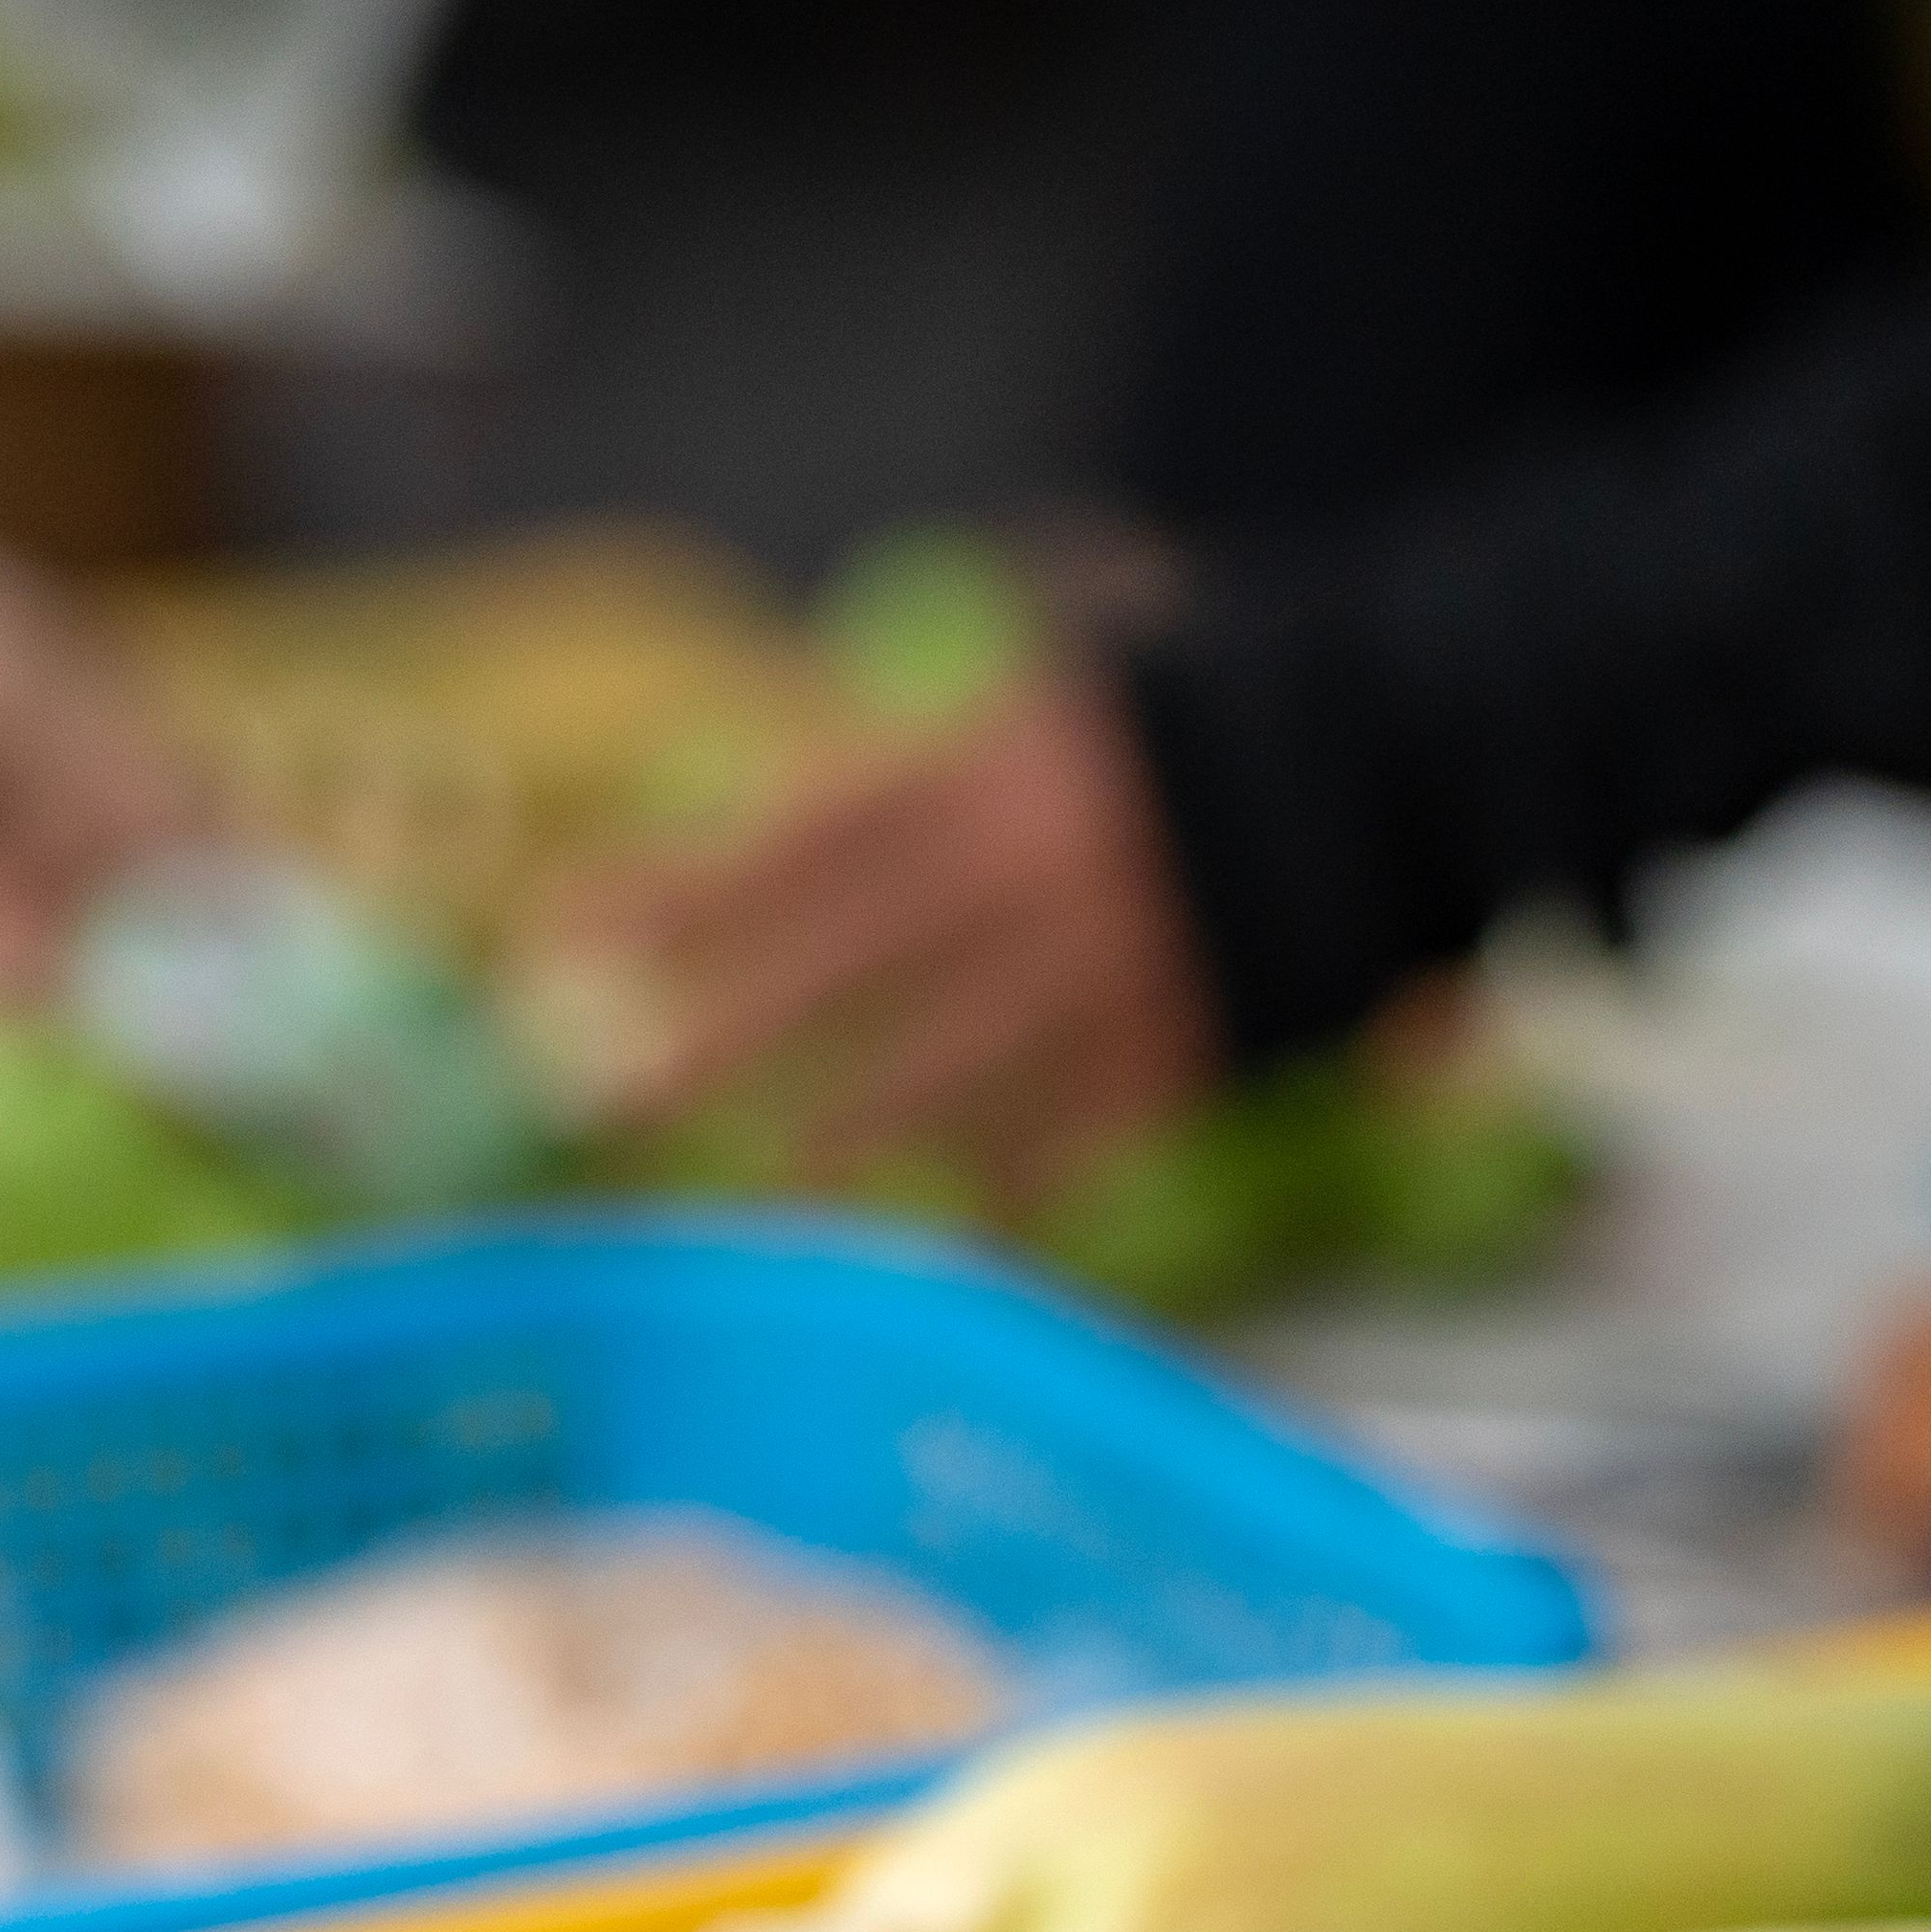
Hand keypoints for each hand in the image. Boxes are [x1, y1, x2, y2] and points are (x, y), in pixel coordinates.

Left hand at [548, 668, 1220, 1208]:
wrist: (1364, 774)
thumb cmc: (1145, 744)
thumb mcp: (1023, 713)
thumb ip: (896, 780)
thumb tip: (731, 856)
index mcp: (981, 770)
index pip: (799, 838)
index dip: (680, 888)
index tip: (566, 933)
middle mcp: (1027, 872)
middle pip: (847, 963)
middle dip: (722, 1035)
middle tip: (608, 1098)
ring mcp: (1101, 973)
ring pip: (949, 1074)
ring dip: (848, 1133)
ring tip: (774, 1179)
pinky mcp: (1171, 1053)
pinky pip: (1063, 1140)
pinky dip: (1002, 1183)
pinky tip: (944, 1219)